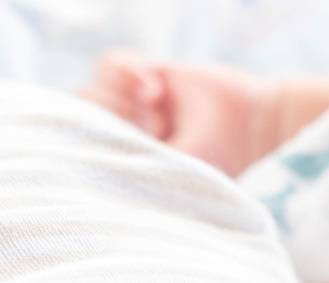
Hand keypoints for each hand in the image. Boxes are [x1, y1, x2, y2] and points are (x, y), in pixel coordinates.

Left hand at [74, 48, 280, 177]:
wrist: (252, 128)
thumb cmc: (218, 163)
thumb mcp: (172, 174)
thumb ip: (130, 170)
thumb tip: (87, 166)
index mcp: (124, 163)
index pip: (75, 148)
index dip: (90, 140)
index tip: (123, 147)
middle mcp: (124, 135)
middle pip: (78, 115)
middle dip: (104, 117)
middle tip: (147, 126)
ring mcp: (132, 104)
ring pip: (90, 89)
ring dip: (117, 96)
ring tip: (152, 106)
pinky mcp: (148, 73)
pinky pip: (109, 63)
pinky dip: (126, 73)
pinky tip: (154, 88)